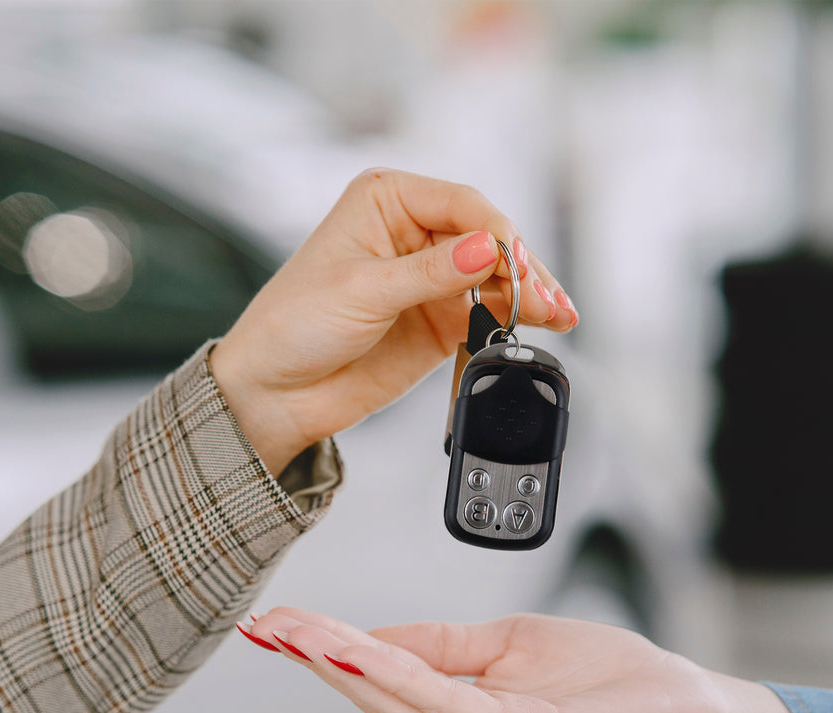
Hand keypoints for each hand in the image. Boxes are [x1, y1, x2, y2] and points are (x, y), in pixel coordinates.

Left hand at [209, 169, 576, 474]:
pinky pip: (490, 313)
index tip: (517, 262)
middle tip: (543, 300)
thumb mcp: (362, 291)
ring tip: (558, 316)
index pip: (461, 203)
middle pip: (489, 238)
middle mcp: (413, 231)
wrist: (274, 392)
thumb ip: (430, 272)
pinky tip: (542, 326)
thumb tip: (490, 248)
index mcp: (385, 200)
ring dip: (529, 295)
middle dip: (521, 267)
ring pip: (497, 276)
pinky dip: (517, 320)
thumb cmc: (294, 325)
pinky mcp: (440, 320)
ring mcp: (430, 277)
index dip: (496, 231)